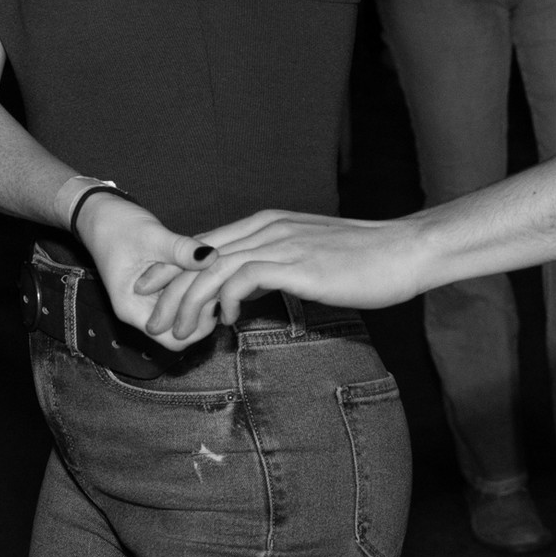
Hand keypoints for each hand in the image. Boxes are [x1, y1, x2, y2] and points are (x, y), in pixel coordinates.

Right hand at [75, 189, 214, 337]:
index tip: (217, 298)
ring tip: (220, 276)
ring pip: (184, 314)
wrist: (100, 213)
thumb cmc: (117, 225)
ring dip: (203, 300)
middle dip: (205, 313)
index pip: (174, 340)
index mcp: (133, 309)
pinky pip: (181, 296)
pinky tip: (209, 269)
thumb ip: (181, 250)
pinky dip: (196, 287)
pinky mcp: (158, 286)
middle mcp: (141, 311)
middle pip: (182, 331)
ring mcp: (150, 299)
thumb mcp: (151, 236)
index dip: (199, 326)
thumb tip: (213, 257)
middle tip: (224, 285)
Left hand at [137, 210, 433, 346]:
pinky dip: (228, 299)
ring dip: (190, 302)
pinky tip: (228, 322)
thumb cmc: (366, 260)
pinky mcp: (298, 263)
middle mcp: (268, 228)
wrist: (406, 250)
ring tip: (177, 332)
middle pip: (201, 255)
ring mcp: (282, 243)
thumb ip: (276, 269)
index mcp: (269, 224)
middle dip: (168, 288)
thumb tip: (250, 290)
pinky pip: (245, 277)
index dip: (173, 269)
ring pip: (215, 268)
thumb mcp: (311, 261)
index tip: (151, 293)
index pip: (207, 244)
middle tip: (149, 320)